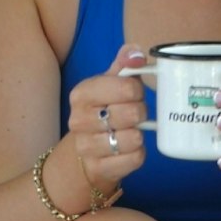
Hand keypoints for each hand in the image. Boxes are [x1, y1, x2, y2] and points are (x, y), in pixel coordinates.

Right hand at [58, 44, 152, 205]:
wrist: (84, 154)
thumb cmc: (103, 111)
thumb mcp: (110, 84)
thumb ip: (124, 64)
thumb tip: (137, 52)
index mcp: (81, 94)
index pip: (128, 87)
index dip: (138, 91)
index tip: (133, 95)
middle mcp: (79, 119)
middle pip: (133, 113)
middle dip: (141, 113)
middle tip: (134, 115)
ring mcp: (87, 146)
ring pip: (134, 138)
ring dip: (139, 135)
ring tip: (130, 131)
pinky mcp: (100, 168)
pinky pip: (135, 158)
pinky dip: (138, 154)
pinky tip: (129, 149)